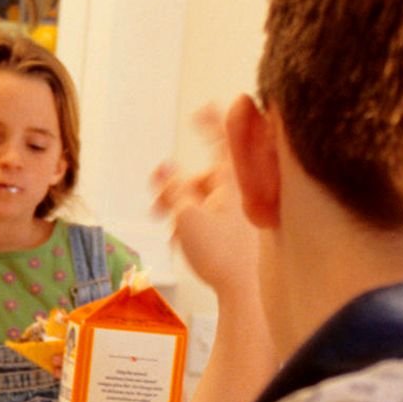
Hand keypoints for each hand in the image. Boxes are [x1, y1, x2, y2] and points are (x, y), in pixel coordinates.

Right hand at [149, 105, 257, 300]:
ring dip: (181, 209)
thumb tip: (164, 168)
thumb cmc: (225, 256)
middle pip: (203, 176)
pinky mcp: (241, 229)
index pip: (225, 139)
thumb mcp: (187, 216)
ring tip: (170, 229)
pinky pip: (212, 216)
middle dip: (176, 187)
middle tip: (157, 199)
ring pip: (204, 198)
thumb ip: (173, 188)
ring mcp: (242, 211)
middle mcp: (242, 191)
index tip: (201, 111)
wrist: (245, 290)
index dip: (212, 122)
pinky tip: (186, 242)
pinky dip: (195, 223)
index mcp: (234, 179)